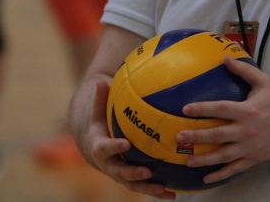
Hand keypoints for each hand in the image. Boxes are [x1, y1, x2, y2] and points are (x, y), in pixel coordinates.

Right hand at [85, 79, 176, 198]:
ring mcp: (120, 174)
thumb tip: (101, 80)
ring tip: (164, 189)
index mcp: (99, 147)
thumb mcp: (97, 111)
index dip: (114, 147)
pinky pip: (144, 187)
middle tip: (146, 171)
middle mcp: (109, 165)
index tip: (125, 144)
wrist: (95, 146)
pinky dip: (157, 192)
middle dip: (132, 174)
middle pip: (119, 172)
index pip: (105, 148)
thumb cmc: (99, 124)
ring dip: (148, 189)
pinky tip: (174, 194)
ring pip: (133, 185)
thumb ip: (99, 99)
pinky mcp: (131, 180)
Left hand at [176, 56, 269, 184]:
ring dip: (204, 158)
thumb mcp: (265, 82)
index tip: (186, 109)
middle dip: (197, 136)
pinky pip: (234, 169)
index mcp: (248, 111)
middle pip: (218, 135)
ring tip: (187, 158)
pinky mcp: (253, 159)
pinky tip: (206, 178)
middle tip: (179, 136)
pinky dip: (220, 175)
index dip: (203, 109)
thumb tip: (225, 58)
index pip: (221, 109)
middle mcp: (246, 131)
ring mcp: (249, 147)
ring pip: (223, 155)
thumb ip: (244, 70)